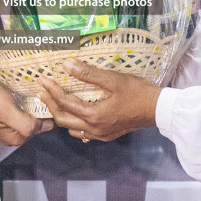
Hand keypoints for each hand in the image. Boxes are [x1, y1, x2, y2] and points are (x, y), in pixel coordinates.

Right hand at [0, 71, 52, 146]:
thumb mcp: (5, 111)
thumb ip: (26, 124)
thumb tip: (48, 126)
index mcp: (15, 136)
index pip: (41, 126)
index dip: (46, 112)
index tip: (49, 95)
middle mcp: (10, 134)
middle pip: (33, 122)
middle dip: (40, 108)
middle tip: (43, 89)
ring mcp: (2, 124)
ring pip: (25, 115)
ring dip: (30, 103)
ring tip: (33, 88)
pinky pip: (15, 110)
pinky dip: (20, 101)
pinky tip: (20, 91)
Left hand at [38, 59, 160, 141]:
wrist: (157, 109)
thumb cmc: (137, 92)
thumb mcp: (113, 79)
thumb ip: (88, 73)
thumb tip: (66, 65)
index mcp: (94, 115)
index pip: (65, 103)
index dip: (52, 91)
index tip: (43, 80)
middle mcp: (94, 129)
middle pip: (64, 120)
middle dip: (51, 105)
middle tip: (43, 92)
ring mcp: (100, 134)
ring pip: (72, 129)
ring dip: (61, 116)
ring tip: (55, 101)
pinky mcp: (107, 135)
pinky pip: (83, 133)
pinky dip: (74, 124)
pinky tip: (75, 114)